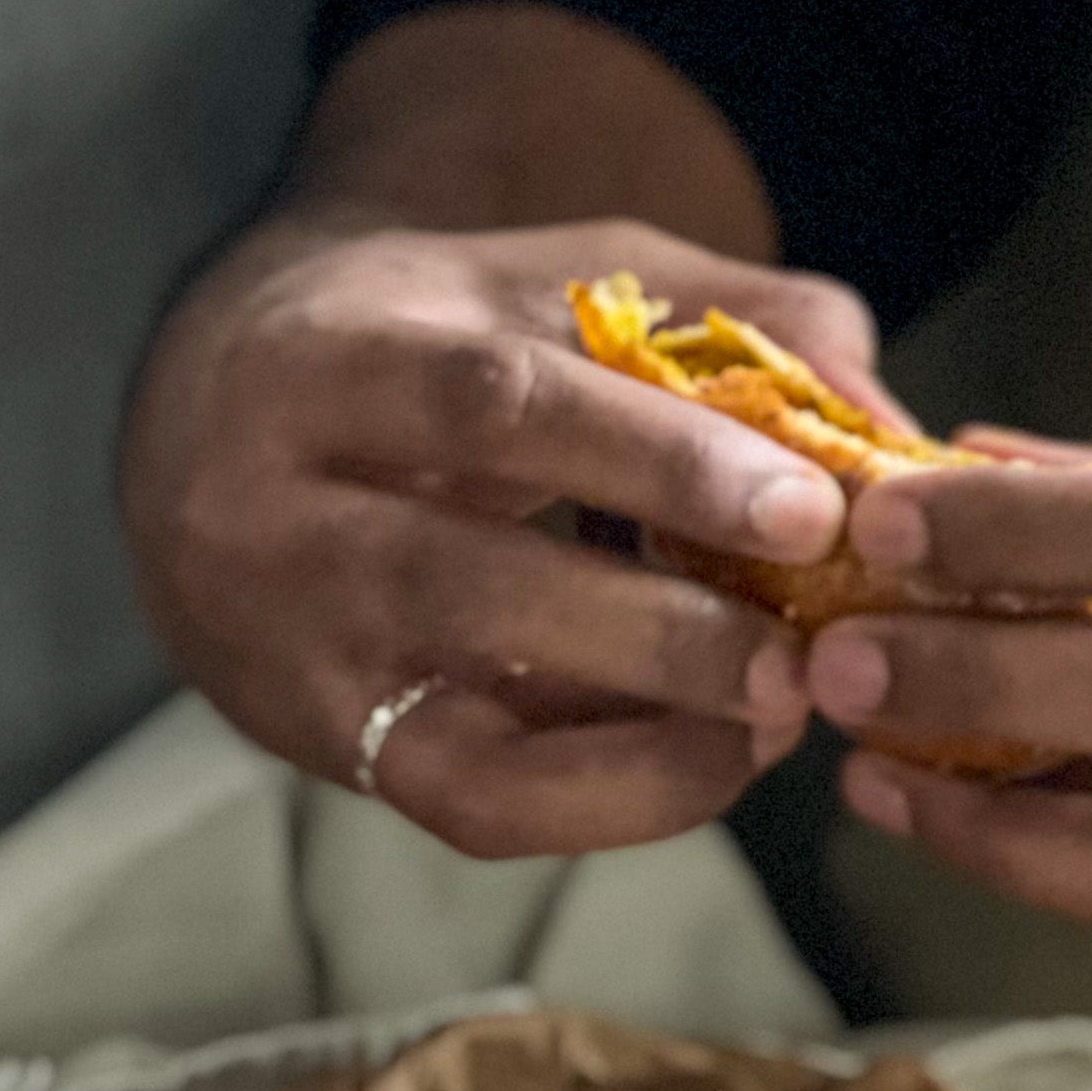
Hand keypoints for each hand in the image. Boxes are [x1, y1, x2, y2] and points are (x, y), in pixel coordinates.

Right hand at [124, 212, 887, 854]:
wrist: (203, 434)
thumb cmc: (422, 345)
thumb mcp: (545, 281)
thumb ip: (725, 319)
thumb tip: (888, 422)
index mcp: (332, 359)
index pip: (496, 407)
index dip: (660, 461)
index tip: (811, 509)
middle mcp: (276, 517)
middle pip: (469, 584)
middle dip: (660, 631)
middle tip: (807, 657)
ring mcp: (289, 655)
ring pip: (464, 735)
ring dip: (645, 741)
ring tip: (776, 715)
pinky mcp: (326, 749)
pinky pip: (474, 809)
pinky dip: (608, 798)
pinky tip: (708, 755)